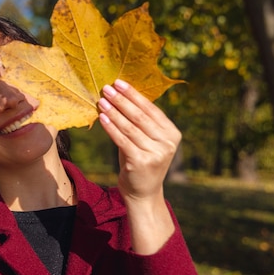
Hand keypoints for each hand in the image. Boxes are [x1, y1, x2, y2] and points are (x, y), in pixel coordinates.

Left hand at [98, 79, 178, 253]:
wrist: (143, 193)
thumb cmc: (140, 160)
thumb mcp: (144, 140)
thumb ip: (138, 122)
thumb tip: (118, 96)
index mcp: (172, 133)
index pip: (151, 109)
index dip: (133, 94)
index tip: (118, 82)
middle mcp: (167, 143)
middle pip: (140, 116)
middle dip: (121, 100)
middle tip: (106, 88)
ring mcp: (156, 153)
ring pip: (130, 127)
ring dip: (114, 112)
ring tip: (101, 100)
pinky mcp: (141, 162)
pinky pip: (122, 140)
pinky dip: (111, 128)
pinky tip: (102, 118)